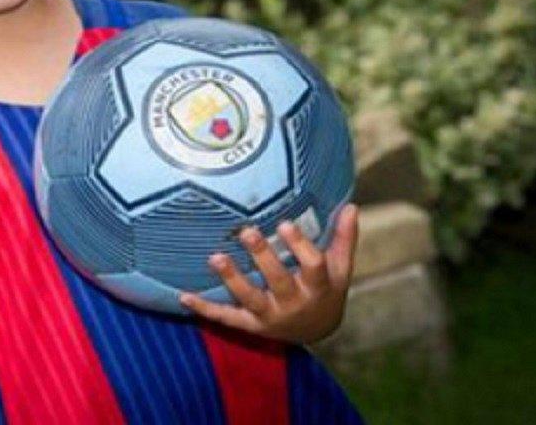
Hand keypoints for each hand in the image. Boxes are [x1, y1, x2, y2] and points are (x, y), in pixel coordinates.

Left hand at [179, 203, 358, 343]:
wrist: (316, 331)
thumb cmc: (326, 289)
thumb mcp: (340, 268)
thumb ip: (343, 238)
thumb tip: (351, 205)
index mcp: (318, 287)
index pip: (314, 267)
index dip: (300, 247)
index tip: (285, 223)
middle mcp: (294, 303)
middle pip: (279, 281)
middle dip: (262, 258)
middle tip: (246, 232)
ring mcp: (271, 317)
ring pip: (251, 299)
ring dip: (232, 280)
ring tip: (215, 257)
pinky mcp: (251, 326)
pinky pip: (227, 318)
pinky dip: (206, 309)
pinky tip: (184, 296)